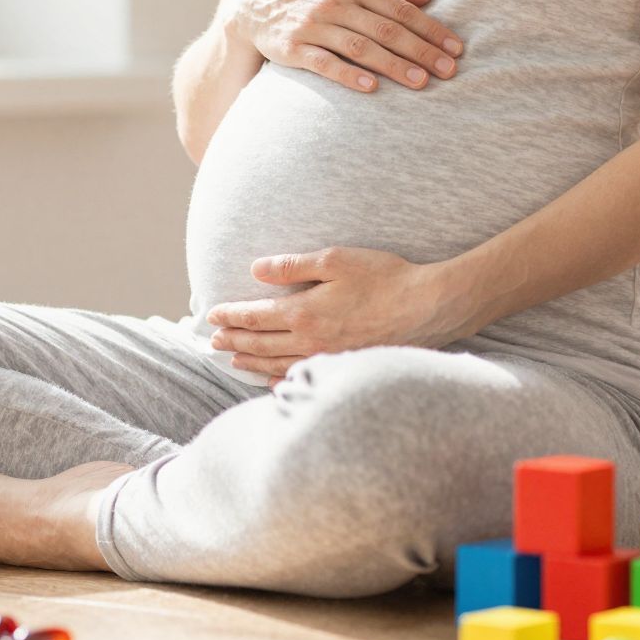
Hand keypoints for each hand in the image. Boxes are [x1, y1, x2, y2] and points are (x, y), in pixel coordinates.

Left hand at [204, 247, 470, 381]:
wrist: (427, 307)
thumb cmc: (384, 278)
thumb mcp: (335, 260)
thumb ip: (293, 266)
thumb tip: (256, 269)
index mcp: (303, 313)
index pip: (255, 317)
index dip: (231, 316)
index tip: (213, 315)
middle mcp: (310, 341)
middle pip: (260, 343)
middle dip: (234, 340)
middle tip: (213, 341)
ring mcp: (327, 357)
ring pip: (277, 363)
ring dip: (251, 360)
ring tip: (233, 359)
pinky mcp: (344, 366)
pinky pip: (303, 376)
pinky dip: (280, 378)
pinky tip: (273, 379)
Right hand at [223, 0, 464, 94]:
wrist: (253, 2)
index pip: (400, 8)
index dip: (430, 29)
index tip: (455, 48)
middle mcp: (333, 2)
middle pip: (386, 29)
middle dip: (421, 51)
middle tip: (449, 70)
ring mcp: (312, 25)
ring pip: (360, 47)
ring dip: (393, 65)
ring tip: (421, 82)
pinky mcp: (292, 48)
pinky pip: (324, 63)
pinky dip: (348, 75)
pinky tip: (371, 88)